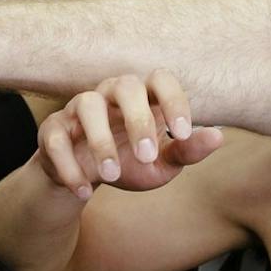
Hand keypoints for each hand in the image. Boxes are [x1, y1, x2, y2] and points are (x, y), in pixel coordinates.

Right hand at [37, 70, 223, 198]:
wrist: (86, 179)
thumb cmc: (131, 161)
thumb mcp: (162, 162)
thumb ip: (187, 150)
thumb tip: (218, 136)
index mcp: (144, 96)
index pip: (161, 79)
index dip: (174, 100)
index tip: (183, 133)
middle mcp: (111, 94)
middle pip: (125, 85)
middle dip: (138, 120)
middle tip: (147, 156)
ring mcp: (78, 108)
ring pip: (87, 105)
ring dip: (101, 142)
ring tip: (112, 175)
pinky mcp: (53, 130)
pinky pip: (55, 139)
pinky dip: (69, 167)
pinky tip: (85, 191)